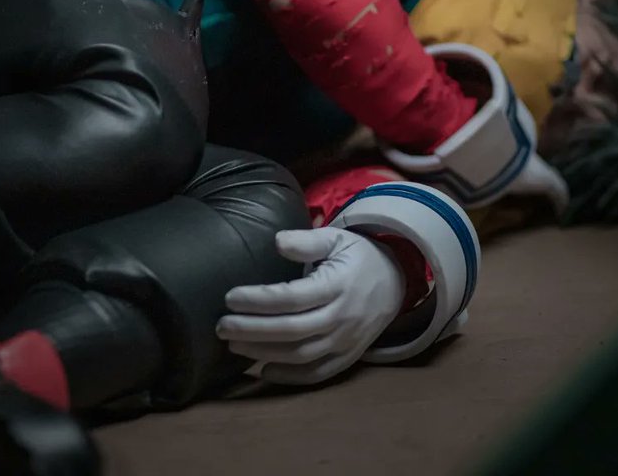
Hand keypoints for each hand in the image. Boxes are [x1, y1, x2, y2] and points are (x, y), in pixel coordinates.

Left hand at [216, 227, 404, 384]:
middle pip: (292, 330)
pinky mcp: (348, 356)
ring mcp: (346, 340)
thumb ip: (308, 240)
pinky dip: (290, 377)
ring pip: (301, 355)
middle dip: (252, 330)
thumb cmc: (357, 256)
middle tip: (222, 326)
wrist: (396, 281)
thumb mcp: (337, 238)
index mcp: (337, 285)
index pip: (292, 298)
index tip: (229, 298)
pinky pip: (318, 373)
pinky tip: (263, 371)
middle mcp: (342, 317)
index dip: (259, 300)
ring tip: (233, 345)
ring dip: (264, 353)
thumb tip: (278, 241)